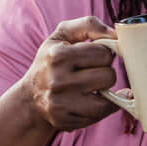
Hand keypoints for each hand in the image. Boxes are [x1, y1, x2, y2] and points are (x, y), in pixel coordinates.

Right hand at [25, 17, 122, 131]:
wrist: (30, 96)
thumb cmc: (52, 60)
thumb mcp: (63, 35)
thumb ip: (89, 25)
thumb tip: (116, 33)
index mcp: (58, 55)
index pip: (105, 53)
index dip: (103, 54)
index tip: (91, 57)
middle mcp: (58, 80)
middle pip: (109, 76)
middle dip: (104, 72)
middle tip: (89, 72)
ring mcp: (61, 103)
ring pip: (108, 97)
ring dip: (104, 91)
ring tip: (90, 86)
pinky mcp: (66, 120)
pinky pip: (101, 114)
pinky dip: (103, 107)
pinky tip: (91, 99)